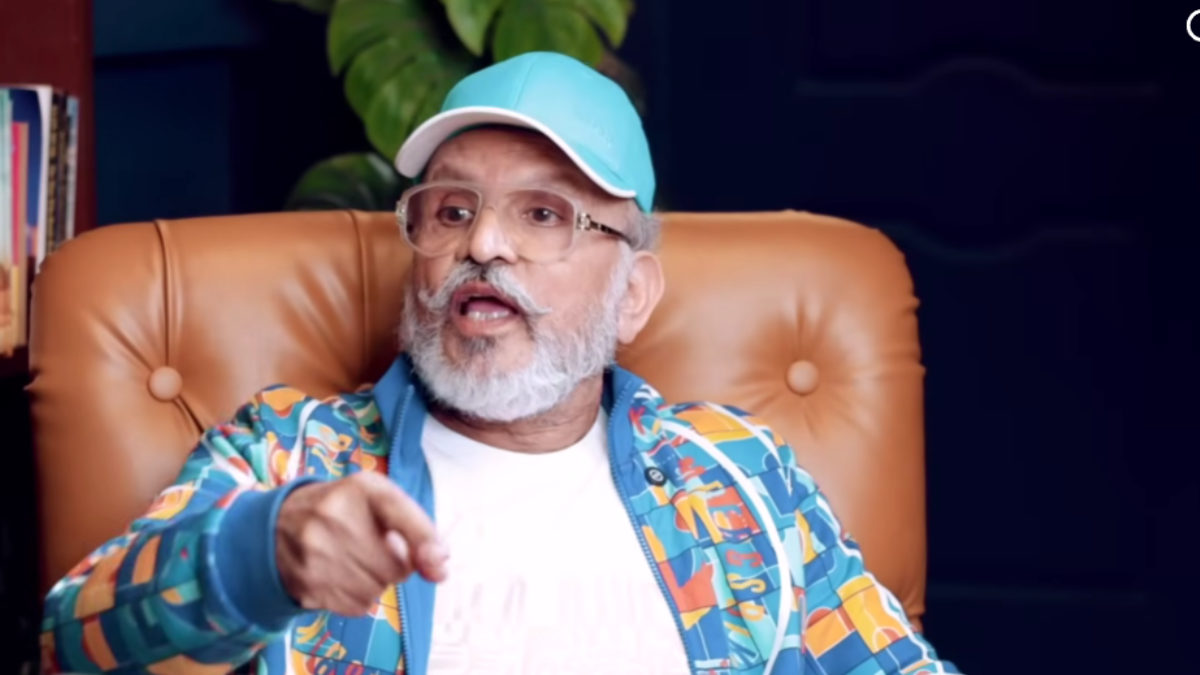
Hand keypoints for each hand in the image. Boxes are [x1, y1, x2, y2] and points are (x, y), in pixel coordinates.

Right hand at [274, 471, 447, 614]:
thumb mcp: (381, 501)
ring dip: (376, 582)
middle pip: (396, 566)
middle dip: (395, 564)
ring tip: (355, 560)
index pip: (399, 510)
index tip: (437, 561)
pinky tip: (341, 576)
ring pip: (377, 590)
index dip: (423, 539)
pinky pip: (357, 606)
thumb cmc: (345, 511)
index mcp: (360, 487)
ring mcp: (315, 551)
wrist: (277, 525)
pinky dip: (357, 597)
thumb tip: (440, 570)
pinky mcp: (306, 583)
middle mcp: (334, 514)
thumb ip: (418, 529)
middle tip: (375, 548)